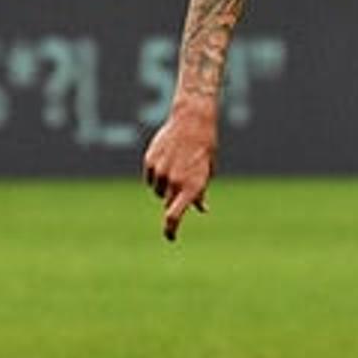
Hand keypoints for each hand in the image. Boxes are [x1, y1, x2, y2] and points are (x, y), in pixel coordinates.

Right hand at [142, 103, 217, 240]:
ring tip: (178, 166)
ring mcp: (160, 172)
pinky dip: (156, 175)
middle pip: (167, 202)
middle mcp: (175, 182)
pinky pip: (150, 178)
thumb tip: (201, 209)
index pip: (174, 216)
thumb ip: (200, 192)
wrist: (192, 121)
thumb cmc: (204, 148)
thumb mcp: (208, 171)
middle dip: (174, 199)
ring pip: (158, 190)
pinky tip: (168, 159)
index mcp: (192, 187)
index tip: (170, 237)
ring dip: (166, 186)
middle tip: (183, 183)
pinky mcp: (150, 162)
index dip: (170, 230)